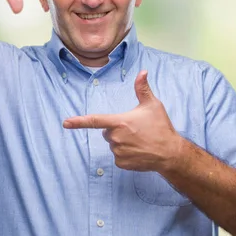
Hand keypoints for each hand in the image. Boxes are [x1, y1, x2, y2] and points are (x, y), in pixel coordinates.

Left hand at [63, 71, 182, 171]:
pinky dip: (126, 154)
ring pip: (113, 145)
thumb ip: (143, 89)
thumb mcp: (153, 105)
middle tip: (135, 130)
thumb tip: (142, 72)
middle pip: (107, 132)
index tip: (66, 123)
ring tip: (140, 141)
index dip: (78, 122)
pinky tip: (139, 151)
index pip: (95, 121)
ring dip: (122, 142)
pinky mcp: (121, 163)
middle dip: (117, 130)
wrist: (170, 153)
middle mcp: (116, 138)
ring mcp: (118, 152)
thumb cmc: (161, 127)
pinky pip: (118, 156)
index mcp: (119, 122)